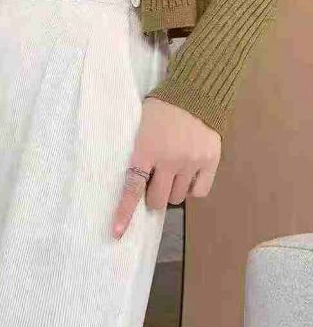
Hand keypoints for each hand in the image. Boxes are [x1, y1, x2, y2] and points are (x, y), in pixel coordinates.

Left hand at [111, 97, 221, 238]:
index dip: (125, 212)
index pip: (132, 187)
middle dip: (154, 195)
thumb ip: (137, 153)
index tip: (117, 233)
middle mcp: (169, 159)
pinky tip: (189, 173)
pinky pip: (199, 192)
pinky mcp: (210, 161)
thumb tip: (133, 185)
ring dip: (172, 190)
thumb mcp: (139, 127)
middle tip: (155, 181)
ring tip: (173, 170)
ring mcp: (191, 161)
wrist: (194, 93)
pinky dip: (193, 187)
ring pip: (178, 197)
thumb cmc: (160, 111)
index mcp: (146, 149)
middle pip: (158, 199)